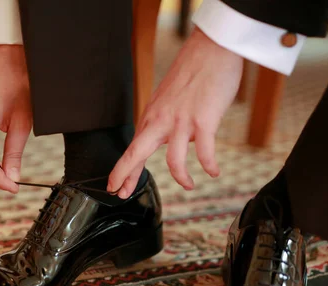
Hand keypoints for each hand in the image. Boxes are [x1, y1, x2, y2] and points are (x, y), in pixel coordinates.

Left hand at [108, 28, 242, 197]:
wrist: (211, 49)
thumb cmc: (194, 72)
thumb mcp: (169, 99)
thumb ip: (166, 121)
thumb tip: (174, 141)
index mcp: (152, 116)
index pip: (132, 148)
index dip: (122, 170)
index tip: (114, 186)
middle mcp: (162, 121)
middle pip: (136, 154)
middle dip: (126, 176)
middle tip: (121, 194)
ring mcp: (181, 121)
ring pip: (173, 161)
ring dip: (181, 178)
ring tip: (189, 186)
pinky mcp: (203, 120)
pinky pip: (204, 152)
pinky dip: (209, 166)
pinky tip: (213, 172)